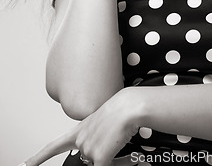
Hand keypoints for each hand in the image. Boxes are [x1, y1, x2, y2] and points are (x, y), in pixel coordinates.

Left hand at [21, 88, 140, 165]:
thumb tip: (99, 155)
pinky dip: (119, 163)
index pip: (53, 146)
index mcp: (79, 130)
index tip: (26, 163)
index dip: (38, 157)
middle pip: (88, 159)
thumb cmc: (121, 110)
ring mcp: (88, 149)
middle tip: (114, 145)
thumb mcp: (103, 124)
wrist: (129, 106)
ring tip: (121, 142)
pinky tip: (124, 155)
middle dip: (103, 157)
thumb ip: (95, 139)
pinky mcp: (98, 157)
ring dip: (114, 159)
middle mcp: (80, 140)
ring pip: (99, 163)